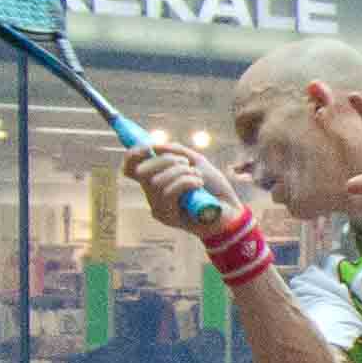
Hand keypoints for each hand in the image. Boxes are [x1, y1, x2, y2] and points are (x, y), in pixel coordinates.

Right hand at [124, 138, 244, 234]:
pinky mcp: (168, 217)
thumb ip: (177, 151)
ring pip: (157, 182)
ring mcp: (158, 207)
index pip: (130, 168)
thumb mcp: (196, 162)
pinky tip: (199, 184)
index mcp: (156, 180)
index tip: (148, 146)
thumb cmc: (213, 188)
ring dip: (181, 173)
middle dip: (165, 160)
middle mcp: (152, 195)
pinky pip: (168, 193)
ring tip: (198, 176)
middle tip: (186, 163)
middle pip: (141, 172)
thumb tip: (156, 145)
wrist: (231, 211)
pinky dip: (186, 182)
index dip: (133, 155)